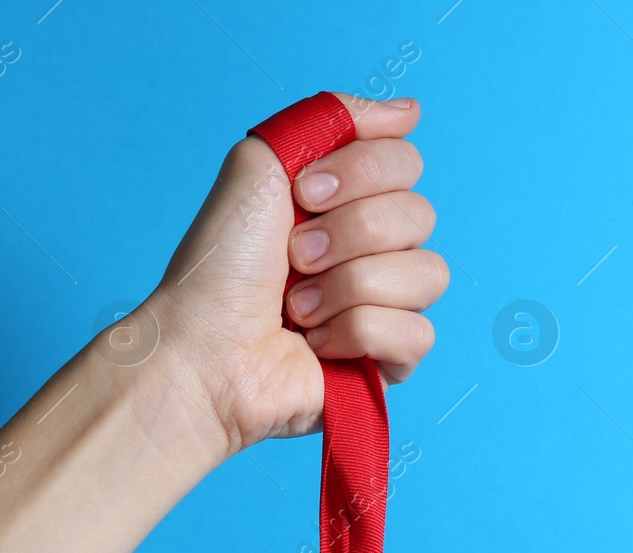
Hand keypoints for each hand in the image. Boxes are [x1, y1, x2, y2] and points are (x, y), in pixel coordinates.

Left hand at [142, 94, 447, 456]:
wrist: (205, 345)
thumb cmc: (221, 265)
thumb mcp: (261, 163)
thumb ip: (332, 120)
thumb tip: (410, 111)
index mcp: (350, 200)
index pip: (406, 162)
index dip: (357, 174)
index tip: (302, 194)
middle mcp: (376, 249)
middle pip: (419, 215)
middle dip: (346, 234)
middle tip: (294, 258)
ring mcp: (390, 305)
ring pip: (427, 274)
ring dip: (348, 286)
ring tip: (298, 308)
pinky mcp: (394, 360)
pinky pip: (416, 332)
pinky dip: (356, 334)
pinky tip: (317, 344)